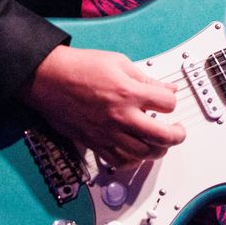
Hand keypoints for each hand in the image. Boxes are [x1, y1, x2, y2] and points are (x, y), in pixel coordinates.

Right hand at [19, 45, 185, 167]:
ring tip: (160, 143)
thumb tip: (167, 89)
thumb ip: (146, 79)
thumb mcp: (119, 62)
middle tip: (178, 131)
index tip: (167, 100)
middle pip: (162, 136)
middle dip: (177, 135)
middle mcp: (119, 116)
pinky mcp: (94, 142)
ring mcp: (106, 132)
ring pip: (143, 153)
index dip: (172, 101)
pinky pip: (119, 161)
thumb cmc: (79, 67)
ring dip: (158, 150)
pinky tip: (138, 152)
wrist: (47, 78)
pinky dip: (133, 161)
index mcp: (128, 93)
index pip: (168, 104)